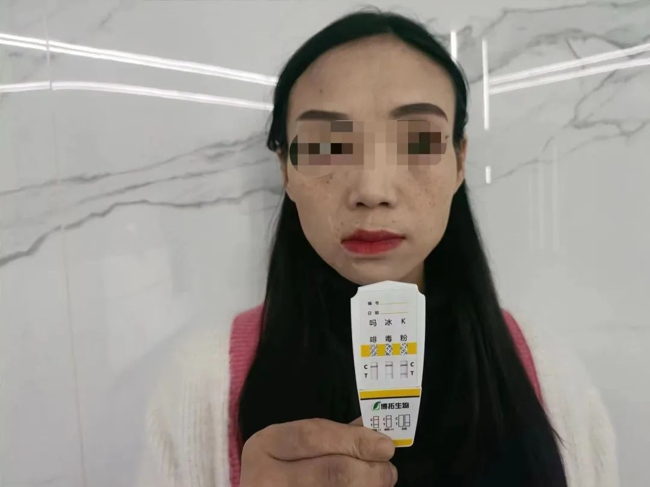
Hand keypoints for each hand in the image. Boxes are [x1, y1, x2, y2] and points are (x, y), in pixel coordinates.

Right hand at [240, 416, 397, 485]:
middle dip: (371, 471)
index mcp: (266, 446)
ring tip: (380, 482)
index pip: (314, 437)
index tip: (385, 446)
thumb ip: (332, 436)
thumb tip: (375, 436)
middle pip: (334, 473)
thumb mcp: (292, 444)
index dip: (354, 440)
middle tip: (388, 470)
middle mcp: (266, 479)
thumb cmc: (280, 467)